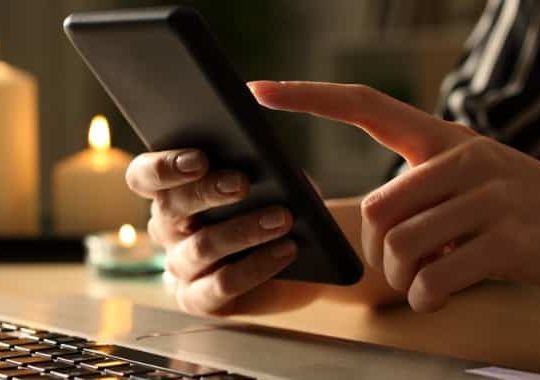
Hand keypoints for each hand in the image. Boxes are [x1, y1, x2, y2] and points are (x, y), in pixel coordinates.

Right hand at [125, 150, 295, 314]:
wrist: (302, 255)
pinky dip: (257, 266)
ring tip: (282, 217)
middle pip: (170, 207)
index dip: (163, 167)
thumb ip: (251, 164)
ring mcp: (181, 267)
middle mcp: (168, 229)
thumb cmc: (275, 204)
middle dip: (206, 192)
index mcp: (171, 192)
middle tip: (242, 183)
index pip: (143, 176)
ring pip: (201, 247)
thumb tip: (257, 157)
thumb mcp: (266, 178)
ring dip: (243, 230)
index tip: (199, 160)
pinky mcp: (200, 299)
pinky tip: (286, 249)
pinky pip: (222, 284)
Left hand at [248, 80, 539, 311]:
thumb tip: (373, 229)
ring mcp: (490, 197)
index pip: (365, 105)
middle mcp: (464, 158)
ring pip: (399, 245)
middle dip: (376, 251)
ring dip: (401, 276)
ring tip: (422, 277)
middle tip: (396, 264)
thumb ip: (415, 192)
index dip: (309, 96)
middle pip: (376, 208)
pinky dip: (425, 297)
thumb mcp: (462, 183)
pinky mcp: (508, 241)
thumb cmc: (506, 209)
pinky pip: (434, 278)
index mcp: (442, 139)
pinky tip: (437, 294)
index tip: (261, 90)